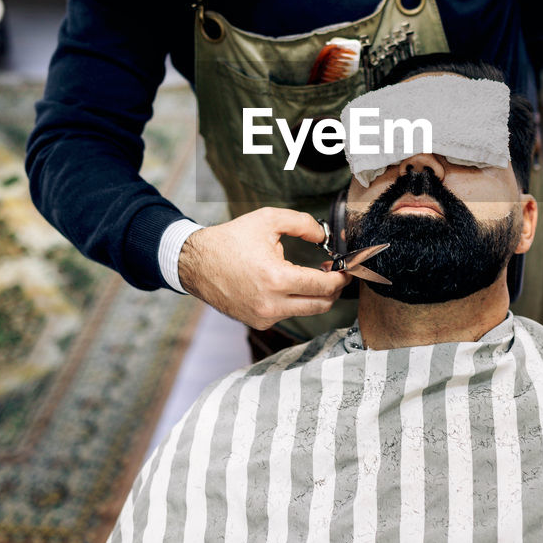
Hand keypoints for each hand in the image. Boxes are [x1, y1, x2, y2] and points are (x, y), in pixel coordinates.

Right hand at [177, 207, 350, 328]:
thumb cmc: (230, 240)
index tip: (347, 269)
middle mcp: (271, 304)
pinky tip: (289, 284)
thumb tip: (324, 236)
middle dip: (334, 289)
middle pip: (321, 305)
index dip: (341, 277)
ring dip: (316, 295)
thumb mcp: (268, 220)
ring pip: (306, 311)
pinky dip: (295, 301)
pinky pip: (287, 314)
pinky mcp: (257, 322)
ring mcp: (263, 317)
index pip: (323, 286)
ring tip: (312, 275)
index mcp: (275, 278)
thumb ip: (302, 223)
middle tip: (336, 273)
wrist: (195, 263)